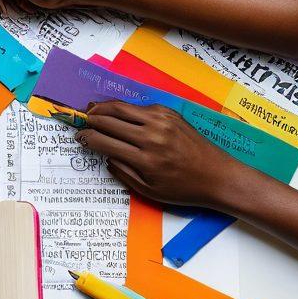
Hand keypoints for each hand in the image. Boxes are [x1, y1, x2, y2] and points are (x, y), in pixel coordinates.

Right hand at [75, 102, 246, 208]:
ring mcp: (162, 121)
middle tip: (79, 120)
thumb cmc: (183, 189)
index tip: (79, 137)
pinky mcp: (170, 113)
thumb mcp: (149, 191)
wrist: (218, 176)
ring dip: (103, 107)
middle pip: (109, 120)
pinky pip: (140, 107)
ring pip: (122, 108)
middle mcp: (152, 136)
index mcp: (145, 159)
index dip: (87, 138)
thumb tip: (105, 155)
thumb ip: (123, 172)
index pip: (104, 141)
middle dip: (90, 120)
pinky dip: (125, 108)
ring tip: (91, 110)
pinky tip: (117, 112)